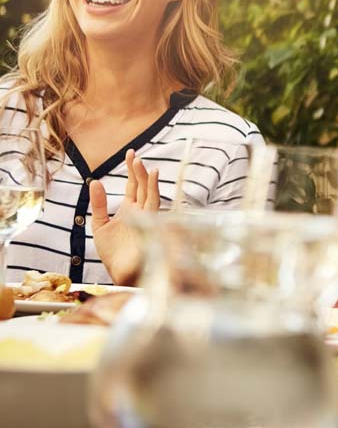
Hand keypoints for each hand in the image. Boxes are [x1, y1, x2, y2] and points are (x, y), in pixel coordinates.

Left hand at [89, 149, 158, 285]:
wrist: (120, 273)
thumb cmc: (113, 253)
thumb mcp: (100, 224)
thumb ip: (99, 204)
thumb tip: (95, 182)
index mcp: (131, 210)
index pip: (134, 186)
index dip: (132, 170)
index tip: (131, 154)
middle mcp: (141, 212)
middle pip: (143, 187)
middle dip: (138, 171)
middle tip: (134, 154)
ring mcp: (146, 219)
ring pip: (150, 194)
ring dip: (147, 179)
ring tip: (142, 164)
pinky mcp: (149, 227)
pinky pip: (153, 207)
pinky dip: (152, 193)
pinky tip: (150, 182)